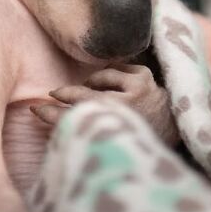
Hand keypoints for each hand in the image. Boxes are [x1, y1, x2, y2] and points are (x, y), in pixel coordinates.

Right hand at [33, 64, 178, 145]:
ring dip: (91, 84)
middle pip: (84, 98)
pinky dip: (111, 74)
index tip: (36, 109)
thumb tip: (54, 123)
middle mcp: (128, 111)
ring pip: (102, 78)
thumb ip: (87, 134)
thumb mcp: (113, 143)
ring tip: (88, 91)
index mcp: (118, 132)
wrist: (174, 129)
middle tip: (52, 94)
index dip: (50, 115)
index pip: (73, 122)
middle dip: (64, 95)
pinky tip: (109, 82)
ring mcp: (138, 91)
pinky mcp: (145, 78)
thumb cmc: (139, 139)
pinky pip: (117, 68)